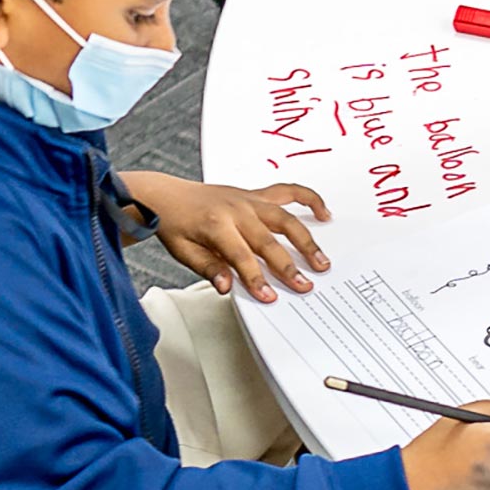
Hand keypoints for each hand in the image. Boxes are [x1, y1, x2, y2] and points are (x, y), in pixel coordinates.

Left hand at [126, 172, 330, 302]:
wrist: (166, 195)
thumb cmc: (175, 223)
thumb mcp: (183, 251)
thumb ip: (208, 269)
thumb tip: (227, 286)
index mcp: (216, 225)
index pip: (241, 258)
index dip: (256, 279)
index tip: (268, 297)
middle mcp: (236, 210)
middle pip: (268, 241)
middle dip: (287, 266)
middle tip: (303, 285)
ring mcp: (249, 200)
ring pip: (285, 219)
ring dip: (306, 241)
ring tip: (320, 261)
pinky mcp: (256, 195)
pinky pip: (288, 192)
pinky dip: (309, 199)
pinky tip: (323, 214)